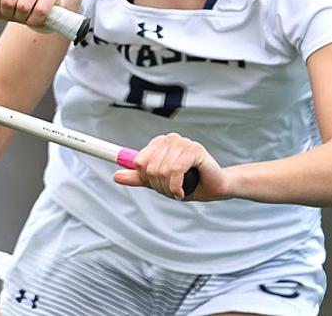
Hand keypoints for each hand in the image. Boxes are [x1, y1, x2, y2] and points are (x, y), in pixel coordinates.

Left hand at [113, 132, 228, 200]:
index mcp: (158, 144)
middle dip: (159, 186)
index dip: (145, 178)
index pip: (138, 162)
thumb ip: (139, 178)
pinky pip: (175, 170)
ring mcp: (182, 142)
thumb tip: (116, 176)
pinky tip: (181, 191)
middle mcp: (169, 139)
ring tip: (178, 191)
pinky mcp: (194, 149)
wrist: (215, 187)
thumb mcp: (159, 182)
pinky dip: (176, 186)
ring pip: (162, 170)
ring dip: (168, 188)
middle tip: (170, 191)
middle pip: (149, 168)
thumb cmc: (188, 183)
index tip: (155, 185)